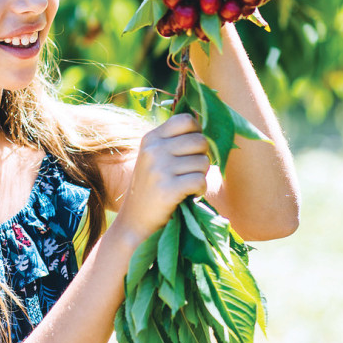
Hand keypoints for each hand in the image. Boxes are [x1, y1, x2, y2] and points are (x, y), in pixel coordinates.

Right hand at [112, 113, 209, 243]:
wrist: (135, 222)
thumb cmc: (152, 188)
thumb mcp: (155, 157)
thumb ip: (175, 141)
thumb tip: (206, 126)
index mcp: (151, 138)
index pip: (186, 120)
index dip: (197, 132)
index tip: (193, 148)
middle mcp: (154, 150)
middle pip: (200, 141)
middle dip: (202, 157)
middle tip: (191, 171)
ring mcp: (159, 169)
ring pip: (203, 161)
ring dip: (201, 175)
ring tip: (187, 185)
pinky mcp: (167, 189)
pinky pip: (200, 180)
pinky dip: (200, 189)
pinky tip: (189, 195)